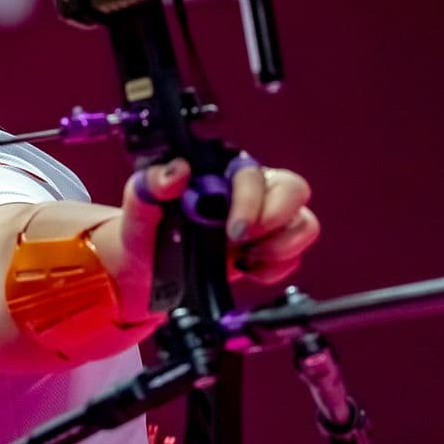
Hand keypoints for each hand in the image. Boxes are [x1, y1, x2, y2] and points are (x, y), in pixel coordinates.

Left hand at [113, 157, 319, 320]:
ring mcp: (265, 220)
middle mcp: (251, 190)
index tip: (234, 232)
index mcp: (221, 172)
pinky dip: (276, 268)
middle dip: (275, 223)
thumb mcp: (140, 209)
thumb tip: (175, 172)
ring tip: (247, 260)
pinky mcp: (271, 248)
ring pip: (304, 223)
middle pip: (294, 191)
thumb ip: (151, 185)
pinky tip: (249, 270)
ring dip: (282, 248)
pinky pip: (295, 255)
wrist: (148, 271)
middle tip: (244, 246)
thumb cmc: (146, 233)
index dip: (250, 202)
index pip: (253, 175)